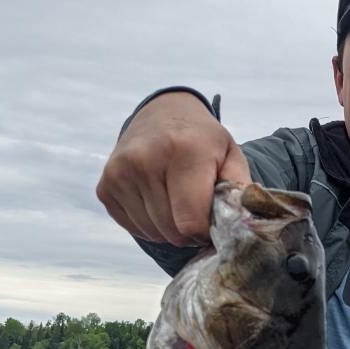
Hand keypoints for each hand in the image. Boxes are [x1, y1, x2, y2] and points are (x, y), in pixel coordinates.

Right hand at [97, 91, 251, 244]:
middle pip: (172, 231)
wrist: (162, 114)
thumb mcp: (230, 154)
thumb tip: (244, 224)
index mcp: (183, 150)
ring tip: (178, 202)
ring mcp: (120, 173)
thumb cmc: (202, 140)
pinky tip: (159, 200)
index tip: (212, 219)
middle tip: (197, 209)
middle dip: (189, 231)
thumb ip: (240, 190)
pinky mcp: (105, 186)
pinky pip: (134, 228)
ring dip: (170, 228)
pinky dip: (151, 224)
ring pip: (153, 233)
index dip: (205, 231)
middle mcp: (145, 159)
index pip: (191, 222)